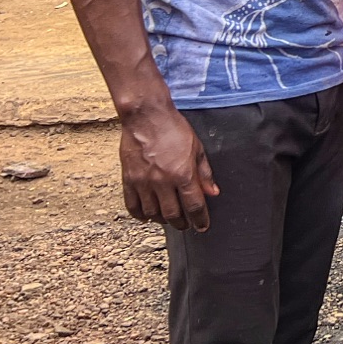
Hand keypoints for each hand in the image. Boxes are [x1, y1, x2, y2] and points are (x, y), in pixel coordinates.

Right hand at [119, 101, 217, 230]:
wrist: (147, 117)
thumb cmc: (174, 129)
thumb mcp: (197, 148)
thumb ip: (205, 173)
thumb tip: (213, 192)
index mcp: (183, 174)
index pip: (194, 206)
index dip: (200, 219)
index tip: (203, 226)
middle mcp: (162, 182)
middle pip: (173, 214)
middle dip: (182, 223)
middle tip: (186, 224)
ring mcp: (143, 182)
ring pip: (153, 213)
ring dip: (163, 220)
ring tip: (169, 219)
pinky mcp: (128, 180)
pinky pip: (133, 206)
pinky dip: (141, 215)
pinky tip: (148, 216)